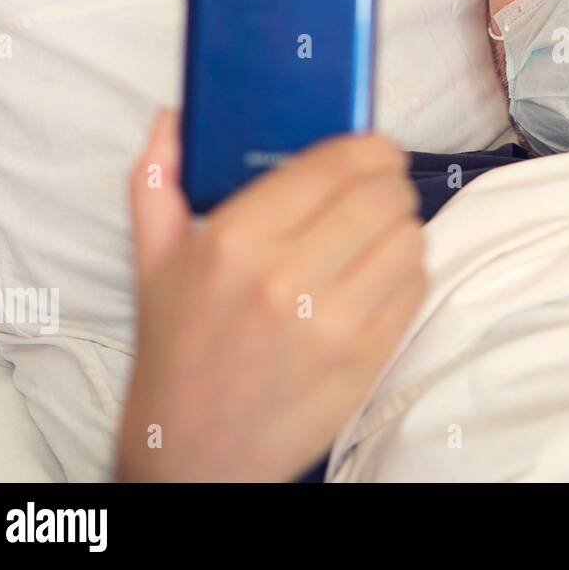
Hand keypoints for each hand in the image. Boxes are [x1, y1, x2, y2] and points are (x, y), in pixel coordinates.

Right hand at [118, 110, 425, 481]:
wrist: (190, 450)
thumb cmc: (177, 348)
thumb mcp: (152, 262)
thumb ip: (158, 181)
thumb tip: (174, 118)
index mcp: (234, 241)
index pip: (335, 164)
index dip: (368, 146)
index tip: (373, 146)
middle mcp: (285, 278)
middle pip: (383, 195)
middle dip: (390, 181)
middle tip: (380, 186)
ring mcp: (332, 323)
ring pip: (409, 237)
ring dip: (402, 226)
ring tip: (381, 230)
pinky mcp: (365, 359)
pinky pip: (415, 288)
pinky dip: (409, 271)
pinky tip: (382, 273)